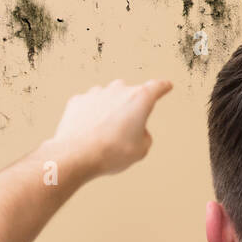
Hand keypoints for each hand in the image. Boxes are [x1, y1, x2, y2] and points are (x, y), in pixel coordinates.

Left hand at [50, 78, 172, 177]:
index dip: (163, 87)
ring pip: (108, 98)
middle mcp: (118, 90)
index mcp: (140, 99)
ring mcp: (96, 93)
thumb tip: (137, 131)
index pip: (157, 87)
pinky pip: (90, 105)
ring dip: (110, 111)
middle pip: (130, 94)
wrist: (76, 155)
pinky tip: (89, 131)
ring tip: (105, 134)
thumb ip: (144, 135)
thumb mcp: (141, 150)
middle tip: (126, 130)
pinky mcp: (78, 100)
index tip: (166, 85)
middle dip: (130, 108)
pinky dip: (91, 115)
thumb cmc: (110, 153)